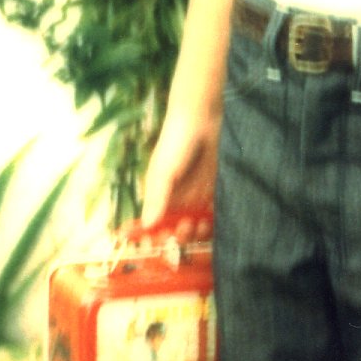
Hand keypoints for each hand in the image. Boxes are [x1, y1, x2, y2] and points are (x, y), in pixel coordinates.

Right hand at [140, 109, 218, 227]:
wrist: (203, 117)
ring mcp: (196, 193)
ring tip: (201, 224)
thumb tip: (146, 226)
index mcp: (159, 196)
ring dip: (198, 230)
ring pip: (197, 223)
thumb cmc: (175, 142)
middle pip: (178, 228)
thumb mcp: (162, 171)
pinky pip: (214, 210)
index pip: (156, 224)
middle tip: (187, 227)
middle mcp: (177, 197)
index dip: (159, 237)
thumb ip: (156, 198)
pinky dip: (213, 218)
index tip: (164, 243)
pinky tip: (213, 217)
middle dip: (182, 234)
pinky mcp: (214, 187)